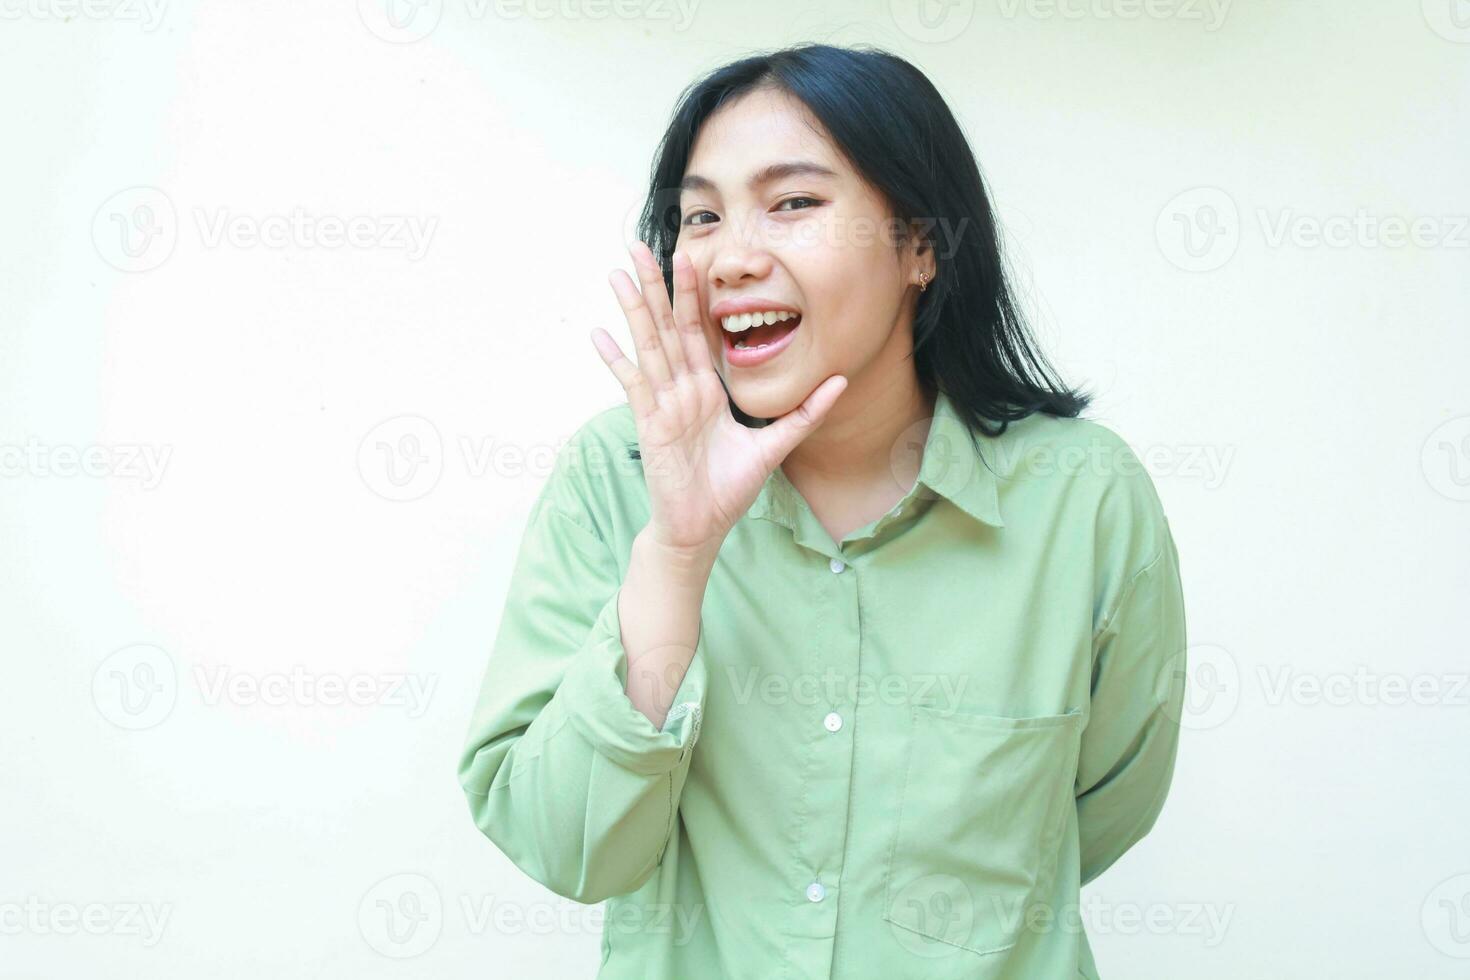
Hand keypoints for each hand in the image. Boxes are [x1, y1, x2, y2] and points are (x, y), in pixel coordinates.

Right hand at [591, 241, 846, 558]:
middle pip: (668, 327)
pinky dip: (617, 360)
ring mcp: (663, 404)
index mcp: (706, 389)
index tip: (691, 257)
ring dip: (633, 309)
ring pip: (648, 345)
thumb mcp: (774, 445)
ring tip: (619, 272)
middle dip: (657, 286)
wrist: (702, 528)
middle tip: (642, 245)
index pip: (698, 332)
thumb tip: (840, 381)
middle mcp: (681, 390)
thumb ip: (805, 412)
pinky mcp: (650, 425)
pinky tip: (600, 334)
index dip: (693, 296)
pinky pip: (633, 385)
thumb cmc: (729, 489)